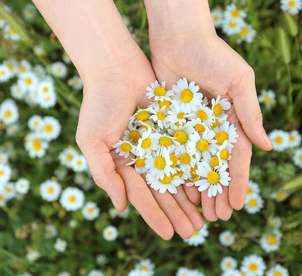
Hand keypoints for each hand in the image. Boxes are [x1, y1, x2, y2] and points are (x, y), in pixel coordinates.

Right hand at [75, 47, 203, 238]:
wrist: (115, 66)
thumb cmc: (98, 103)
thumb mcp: (92, 141)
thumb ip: (104, 174)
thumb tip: (121, 207)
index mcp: (122, 164)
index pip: (142, 196)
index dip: (156, 216)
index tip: (170, 235)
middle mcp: (143, 157)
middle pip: (164, 190)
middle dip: (178, 212)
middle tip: (194, 233)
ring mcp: (159, 143)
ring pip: (179, 174)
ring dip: (191, 197)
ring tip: (206, 217)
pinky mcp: (174, 127)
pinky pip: (188, 150)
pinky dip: (197, 168)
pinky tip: (209, 184)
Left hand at [149, 31, 272, 220]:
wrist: (178, 36)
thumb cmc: (213, 55)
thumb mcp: (239, 81)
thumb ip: (250, 113)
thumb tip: (267, 146)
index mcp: (233, 119)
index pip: (237, 157)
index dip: (239, 182)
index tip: (239, 205)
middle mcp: (213, 128)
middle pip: (216, 167)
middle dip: (219, 193)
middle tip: (218, 218)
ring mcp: (191, 127)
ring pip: (194, 165)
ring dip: (198, 190)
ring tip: (199, 214)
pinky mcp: (170, 123)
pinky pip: (173, 152)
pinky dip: (176, 172)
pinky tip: (176, 192)